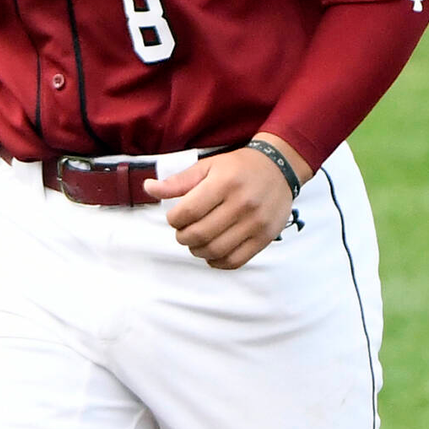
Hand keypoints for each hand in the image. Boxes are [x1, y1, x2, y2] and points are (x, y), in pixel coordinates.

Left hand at [143, 135, 312, 269]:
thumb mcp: (207, 166)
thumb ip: (178, 182)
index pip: (188, 212)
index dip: (174, 220)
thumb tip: (148, 189)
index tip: (176, 217)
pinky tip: (212, 252)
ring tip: (197, 242)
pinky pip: (235, 261)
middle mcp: (241, 204)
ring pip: (215, 250)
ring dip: (197, 251)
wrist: (279, 168)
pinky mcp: (265, 238)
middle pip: (199, 234)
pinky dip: (217, 262)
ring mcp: (255, 223)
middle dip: (183, 237)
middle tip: (184, 232)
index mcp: (223, 183)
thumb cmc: (238, 167)